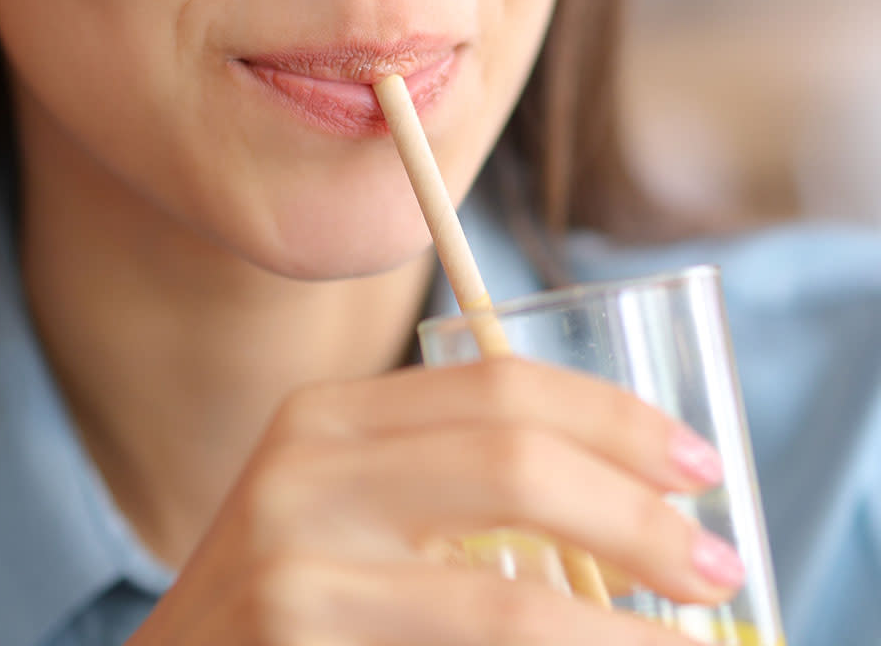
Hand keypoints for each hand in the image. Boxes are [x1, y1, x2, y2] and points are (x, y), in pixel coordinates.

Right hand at [127, 355, 740, 642]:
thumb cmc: (289, 596)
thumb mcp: (343, 508)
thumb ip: (446, 481)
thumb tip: (618, 495)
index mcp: (328, 415)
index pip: (500, 384)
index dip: (616, 420)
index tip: (697, 464)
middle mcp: (305, 471)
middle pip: (514, 462)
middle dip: (640, 517)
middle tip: (717, 564)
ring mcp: (296, 571)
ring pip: (509, 603)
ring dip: (626, 634)